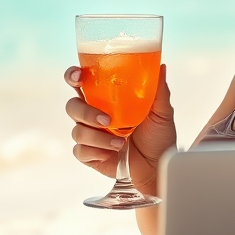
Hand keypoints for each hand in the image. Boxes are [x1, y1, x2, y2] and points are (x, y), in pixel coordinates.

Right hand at [64, 63, 176, 197]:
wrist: (158, 167)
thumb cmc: (158, 137)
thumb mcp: (162, 112)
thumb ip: (159, 90)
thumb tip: (160, 67)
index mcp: (105, 99)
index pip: (80, 82)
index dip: (73, 76)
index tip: (79, 76)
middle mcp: (93, 114)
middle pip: (72, 106)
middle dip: (85, 112)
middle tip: (107, 120)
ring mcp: (89, 135)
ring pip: (77, 130)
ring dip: (98, 137)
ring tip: (120, 142)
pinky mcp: (89, 155)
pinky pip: (80, 151)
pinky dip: (96, 152)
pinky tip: (112, 153)